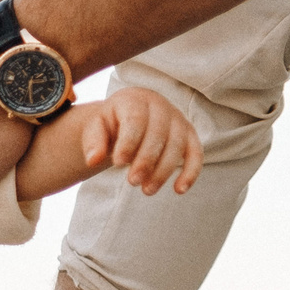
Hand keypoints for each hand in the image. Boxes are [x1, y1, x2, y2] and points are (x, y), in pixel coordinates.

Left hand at [76, 87, 201, 194]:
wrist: (130, 116)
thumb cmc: (112, 123)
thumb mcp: (96, 127)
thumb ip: (93, 142)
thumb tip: (92, 161)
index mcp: (135, 99)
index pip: (136, 120)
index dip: (129, 142)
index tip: (118, 163)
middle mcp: (160, 106)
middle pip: (158, 134)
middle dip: (146, 160)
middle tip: (132, 182)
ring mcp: (178, 120)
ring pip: (177, 145)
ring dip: (164, 170)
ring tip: (147, 190)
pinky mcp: (190, 135)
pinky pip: (196, 153)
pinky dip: (191, 171)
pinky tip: (179, 190)